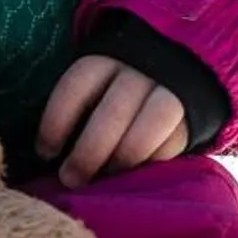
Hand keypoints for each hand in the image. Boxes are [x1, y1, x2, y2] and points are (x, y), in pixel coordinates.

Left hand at [37, 56, 188, 187]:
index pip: (76, 87)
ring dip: (119, 162)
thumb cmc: (122, 79)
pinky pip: (169, 147)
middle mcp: (140, 71)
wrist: (183, 60)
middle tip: (70, 179)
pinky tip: (133, 172)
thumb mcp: (100, 76)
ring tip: (104, 178)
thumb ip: (80, 104)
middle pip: (111, 115)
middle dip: (87, 154)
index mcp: (107, 58)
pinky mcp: (192, 117)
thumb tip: (47, 152)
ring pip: (143, 133)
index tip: (45, 153)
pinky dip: (149, 163)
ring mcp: (169, 92)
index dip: (56, 123)